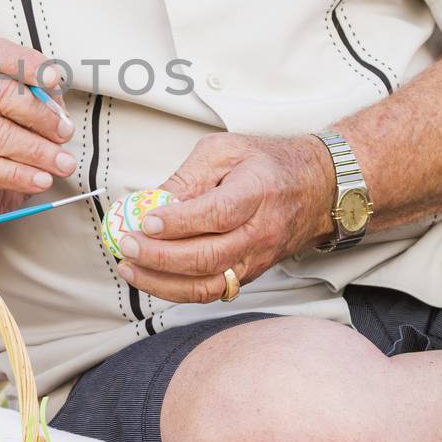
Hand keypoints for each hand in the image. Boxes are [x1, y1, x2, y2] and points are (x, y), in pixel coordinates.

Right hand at [0, 37, 76, 228]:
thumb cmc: (2, 144)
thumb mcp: (24, 117)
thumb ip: (42, 104)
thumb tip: (59, 112)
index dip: (24, 62)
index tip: (52, 79)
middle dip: (38, 114)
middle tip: (65, 133)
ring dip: (36, 151)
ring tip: (64, 164)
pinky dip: (19, 175)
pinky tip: (41, 180)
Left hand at [115, 133, 333, 302]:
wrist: (315, 188)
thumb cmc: (267, 165)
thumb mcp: (225, 150)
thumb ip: (188, 175)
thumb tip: (150, 201)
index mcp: (256, 192)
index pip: (216, 215)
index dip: (178, 222)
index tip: (145, 221)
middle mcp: (260, 232)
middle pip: (208, 256)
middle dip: (159, 256)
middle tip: (127, 244)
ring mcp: (256, 259)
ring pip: (207, 285)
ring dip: (162, 282)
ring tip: (129, 267)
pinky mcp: (248, 274)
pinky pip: (210, 291)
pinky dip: (175, 290)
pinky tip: (150, 277)